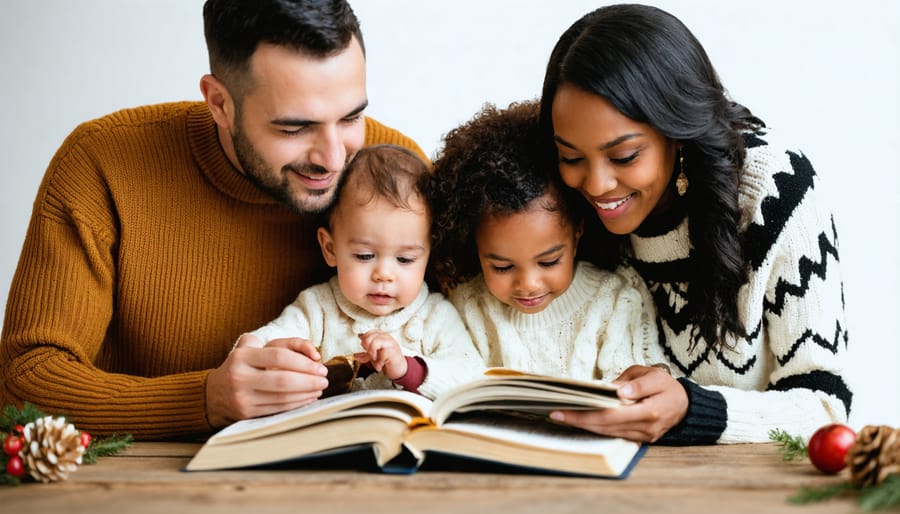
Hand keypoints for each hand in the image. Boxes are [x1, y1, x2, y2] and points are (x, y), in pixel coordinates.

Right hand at [205, 336, 328, 427]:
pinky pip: (278, 409)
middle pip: (283, 380)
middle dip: (309, 381)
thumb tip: (311, 350)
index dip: (304, 362)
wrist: (212, 394)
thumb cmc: (240, 366)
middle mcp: (240, 377)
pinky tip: (307, 399)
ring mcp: (242, 398)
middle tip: (324, 380)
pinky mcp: (246, 414)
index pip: (279, 357)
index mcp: (242, 356)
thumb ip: (277, 342)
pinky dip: (296, 405)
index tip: (320, 366)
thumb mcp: (248, 346)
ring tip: (319, 389)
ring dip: (306, 394)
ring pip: (282, 397)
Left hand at [353, 330, 406, 379]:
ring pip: (375, 342)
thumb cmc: (387, 360)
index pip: (369, 332)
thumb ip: (365, 353)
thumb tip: (355, 354)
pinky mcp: (393, 351)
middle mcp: (386, 337)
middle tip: (369, 354)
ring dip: (372, 353)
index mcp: (381, 335)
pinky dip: (379, 362)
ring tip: (375, 359)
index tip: (364, 348)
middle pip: (370, 336)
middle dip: (367, 346)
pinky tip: (381, 365)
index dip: (364, 339)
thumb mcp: (374, 356)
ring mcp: (390, 343)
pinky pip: (381, 354)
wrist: (399, 368)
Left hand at [549, 365, 687, 442]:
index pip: (610, 415)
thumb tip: (616, 391)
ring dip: (584, 426)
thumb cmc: (666, 386)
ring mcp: (642, 437)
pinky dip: (596, 429)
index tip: (564, 409)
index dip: (585, 414)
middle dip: (578, 421)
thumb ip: (636, 383)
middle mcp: (645, 428)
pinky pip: (614, 435)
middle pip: (605, 427)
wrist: (685, 405)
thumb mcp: (655, 375)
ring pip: (607, 434)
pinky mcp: (640, 440)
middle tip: (555, 414)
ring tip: (563, 417)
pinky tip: (581, 421)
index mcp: (649, 411)